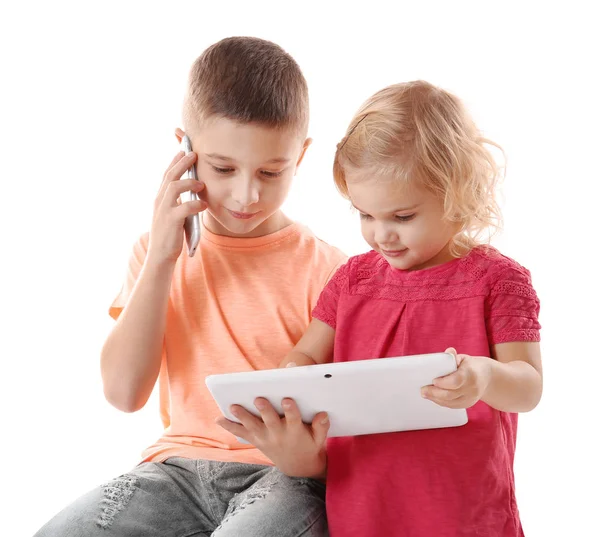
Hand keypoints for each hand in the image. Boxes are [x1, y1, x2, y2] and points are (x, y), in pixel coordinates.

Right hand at [147, 148, 206, 265]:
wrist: (160, 256)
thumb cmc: (170, 235)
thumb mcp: (174, 214)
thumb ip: (180, 202)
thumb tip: (193, 191)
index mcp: (160, 198)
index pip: (167, 175)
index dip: (175, 161)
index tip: (185, 150)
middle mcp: (159, 201)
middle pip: (170, 176)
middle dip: (182, 163)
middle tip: (194, 154)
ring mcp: (164, 211)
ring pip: (174, 187)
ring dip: (189, 182)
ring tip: (201, 184)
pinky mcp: (170, 222)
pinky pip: (183, 208)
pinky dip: (195, 205)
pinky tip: (204, 206)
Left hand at [216, 397, 328, 477]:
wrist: (298, 467)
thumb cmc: (310, 445)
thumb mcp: (319, 439)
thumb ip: (321, 426)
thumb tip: (323, 414)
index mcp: (295, 432)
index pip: (294, 420)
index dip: (290, 410)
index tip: (287, 400)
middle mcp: (279, 435)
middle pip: (270, 421)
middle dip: (265, 410)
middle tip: (258, 399)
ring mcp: (266, 439)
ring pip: (253, 426)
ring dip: (242, 416)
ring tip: (233, 406)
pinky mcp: (257, 441)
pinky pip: (242, 434)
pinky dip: (230, 426)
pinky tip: (218, 418)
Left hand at [421, 348, 492, 408]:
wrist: (487, 377)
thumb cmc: (471, 366)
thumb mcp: (464, 359)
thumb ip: (454, 357)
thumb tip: (449, 351)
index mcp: (471, 374)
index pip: (456, 381)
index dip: (443, 383)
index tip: (433, 380)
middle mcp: (472, 388)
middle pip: (451, 394)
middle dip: (434, 393)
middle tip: (422, 390)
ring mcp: (471, 398)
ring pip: (450, 402)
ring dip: (435, 399)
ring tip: (425, 394)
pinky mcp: (468, 404)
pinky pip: (452, 405)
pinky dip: (441, 402)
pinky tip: (433, 397)